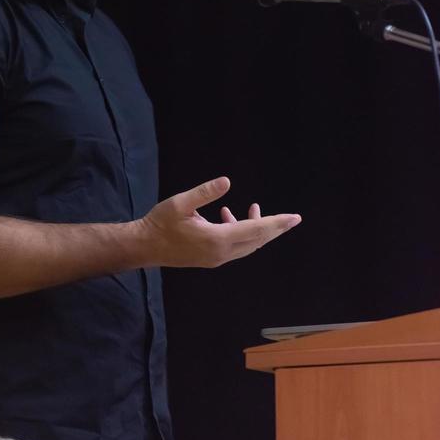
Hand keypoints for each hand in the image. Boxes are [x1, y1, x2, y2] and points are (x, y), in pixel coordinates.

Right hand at [139, 176, 300, 268]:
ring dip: (255, 228)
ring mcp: (216, 258)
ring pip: (247, 245)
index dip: (276, 222)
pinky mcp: (210, 259)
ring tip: (253, 208)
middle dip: (274, 228)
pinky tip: (225, 216)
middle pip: (257, 241)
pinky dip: (239, 232)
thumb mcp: (181, 203)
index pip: (256, 230)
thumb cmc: (160, 223)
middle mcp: (221, 253)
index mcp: (217, 239)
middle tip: (291, 219)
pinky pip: (235, 246)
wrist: (145, 246)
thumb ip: (205, 192)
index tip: (294, 218)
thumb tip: (227, 181)